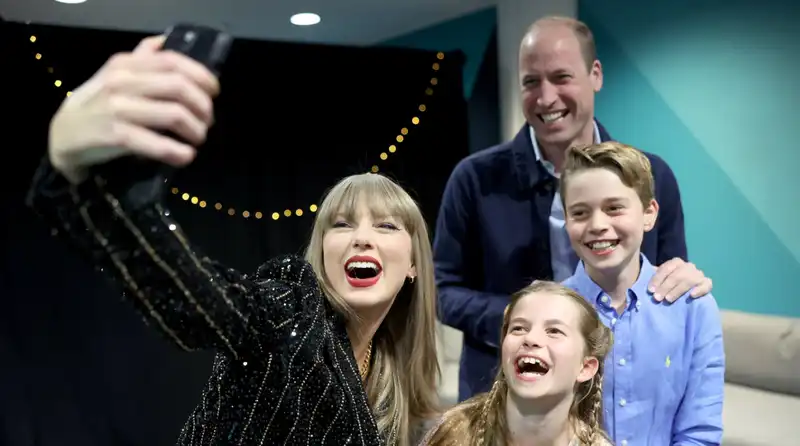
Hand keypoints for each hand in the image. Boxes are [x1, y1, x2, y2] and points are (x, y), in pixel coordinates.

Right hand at [48, 35, 219, 183]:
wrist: (62, 135)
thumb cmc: (97, 104)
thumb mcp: (115, 76)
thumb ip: (140, 59)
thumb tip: (163, 41)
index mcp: (126, 64)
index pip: (173, 61)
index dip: (201, 76)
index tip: (214, 92)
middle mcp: (122, 82)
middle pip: (179, 87)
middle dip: (203, 106)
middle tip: (207, 121)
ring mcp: (118, 109)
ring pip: (174, 114)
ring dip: (196, 130)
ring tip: (197, 139)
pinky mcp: (116, 136)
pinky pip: (158, 144)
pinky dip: (178, 152)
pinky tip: (185, 156)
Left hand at [648, 257, 712, 302]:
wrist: (683, 291)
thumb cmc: (667, 286)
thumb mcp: (660, 280)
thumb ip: (653, 279)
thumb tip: (640, 284)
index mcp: (676, 263)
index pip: (666, 268)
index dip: (657, 279)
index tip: (650, 290)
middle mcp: (688, 266)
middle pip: (677, 274)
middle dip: (665, 286)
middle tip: (657, 298)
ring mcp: (698, 274)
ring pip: (690, 279)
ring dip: (678, 290)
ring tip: (668, 299)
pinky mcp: (706, 284)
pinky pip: (707, 284)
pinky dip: (699, 289)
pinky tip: (691, 295)